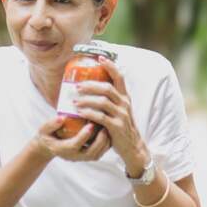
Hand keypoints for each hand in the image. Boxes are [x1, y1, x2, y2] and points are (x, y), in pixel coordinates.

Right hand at [32, 116, 111, 162]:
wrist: (49, 146)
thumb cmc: (47, 135)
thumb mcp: (44, 129)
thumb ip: (51, 124)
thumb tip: (62, 118)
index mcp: (62, 149)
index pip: (74, 145)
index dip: (83, 136)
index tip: (90, 125)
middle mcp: (74, 156)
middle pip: (90, 153)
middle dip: (99, 141)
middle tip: (104, 127)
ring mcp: (82, 157)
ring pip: (97, 154)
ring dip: (105, 143)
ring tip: (109, 128)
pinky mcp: (88, 155)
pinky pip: (100, 152)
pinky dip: (107, 143)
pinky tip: (109, 131)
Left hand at [73, 57, 149, 174]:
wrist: (132, 148)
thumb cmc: (121, 128)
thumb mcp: (119, 112)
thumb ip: (109, 101)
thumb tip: (91, 90)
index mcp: (125, 98)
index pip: (119, 77)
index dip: (110, 66)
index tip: (100, 58)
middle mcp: (125, 104)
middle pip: (107, 88)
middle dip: (90, 85)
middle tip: (76, 86)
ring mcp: (121, 115)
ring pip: (103, 101)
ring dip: (86, 99)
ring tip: (73, 100)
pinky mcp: (116, 127)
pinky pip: (100, 117)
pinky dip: (88, 113)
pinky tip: (79, 112)